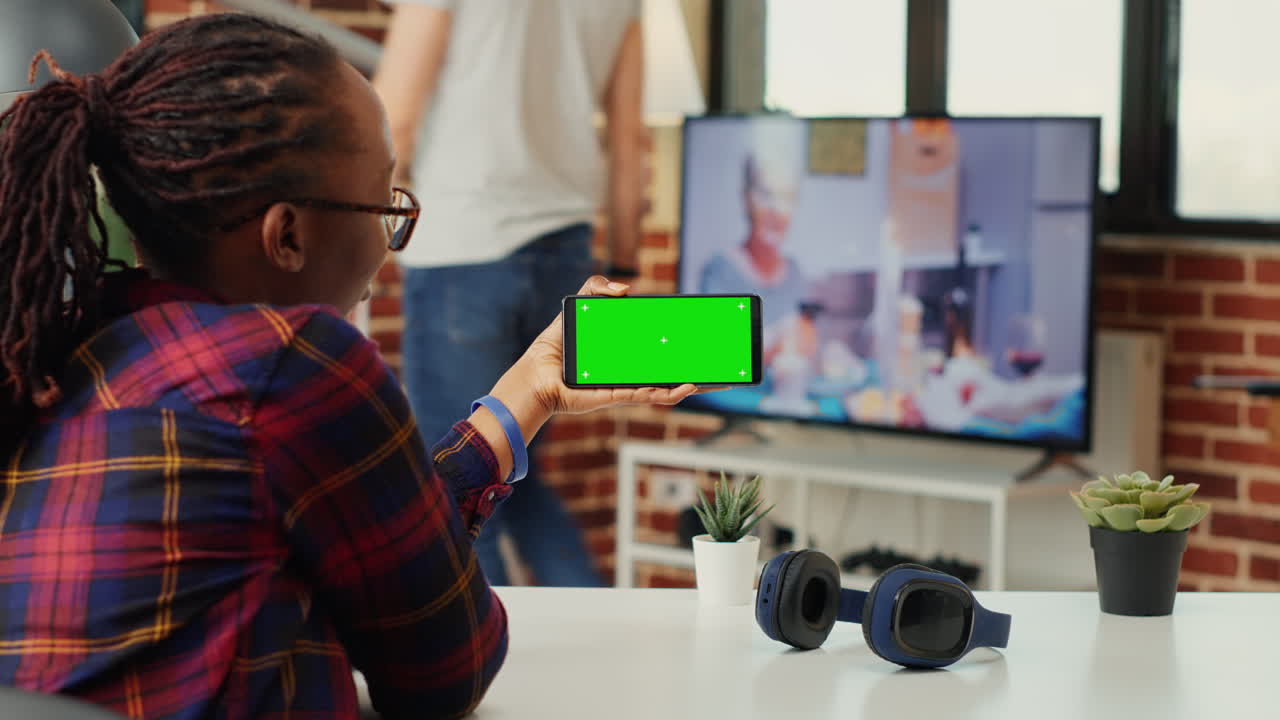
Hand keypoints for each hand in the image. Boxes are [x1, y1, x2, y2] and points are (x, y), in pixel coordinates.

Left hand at [471, 277, 716, 479]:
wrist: (537, 374)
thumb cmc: (556, 346)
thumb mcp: (579, 306)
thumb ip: (596, 288)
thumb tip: (626, 289)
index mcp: (627, 352)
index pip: (663, 349)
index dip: (686, 346)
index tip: (708, 339)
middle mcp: (632, 371)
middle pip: (673, 372)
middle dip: (701, 372)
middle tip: (725, 366)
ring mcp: (628, 385)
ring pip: (668, 389)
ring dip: (693, 385)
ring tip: (715, 380)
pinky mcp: (617, 395)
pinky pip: (649, 395)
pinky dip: (670, 393)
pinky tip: (687, 387)